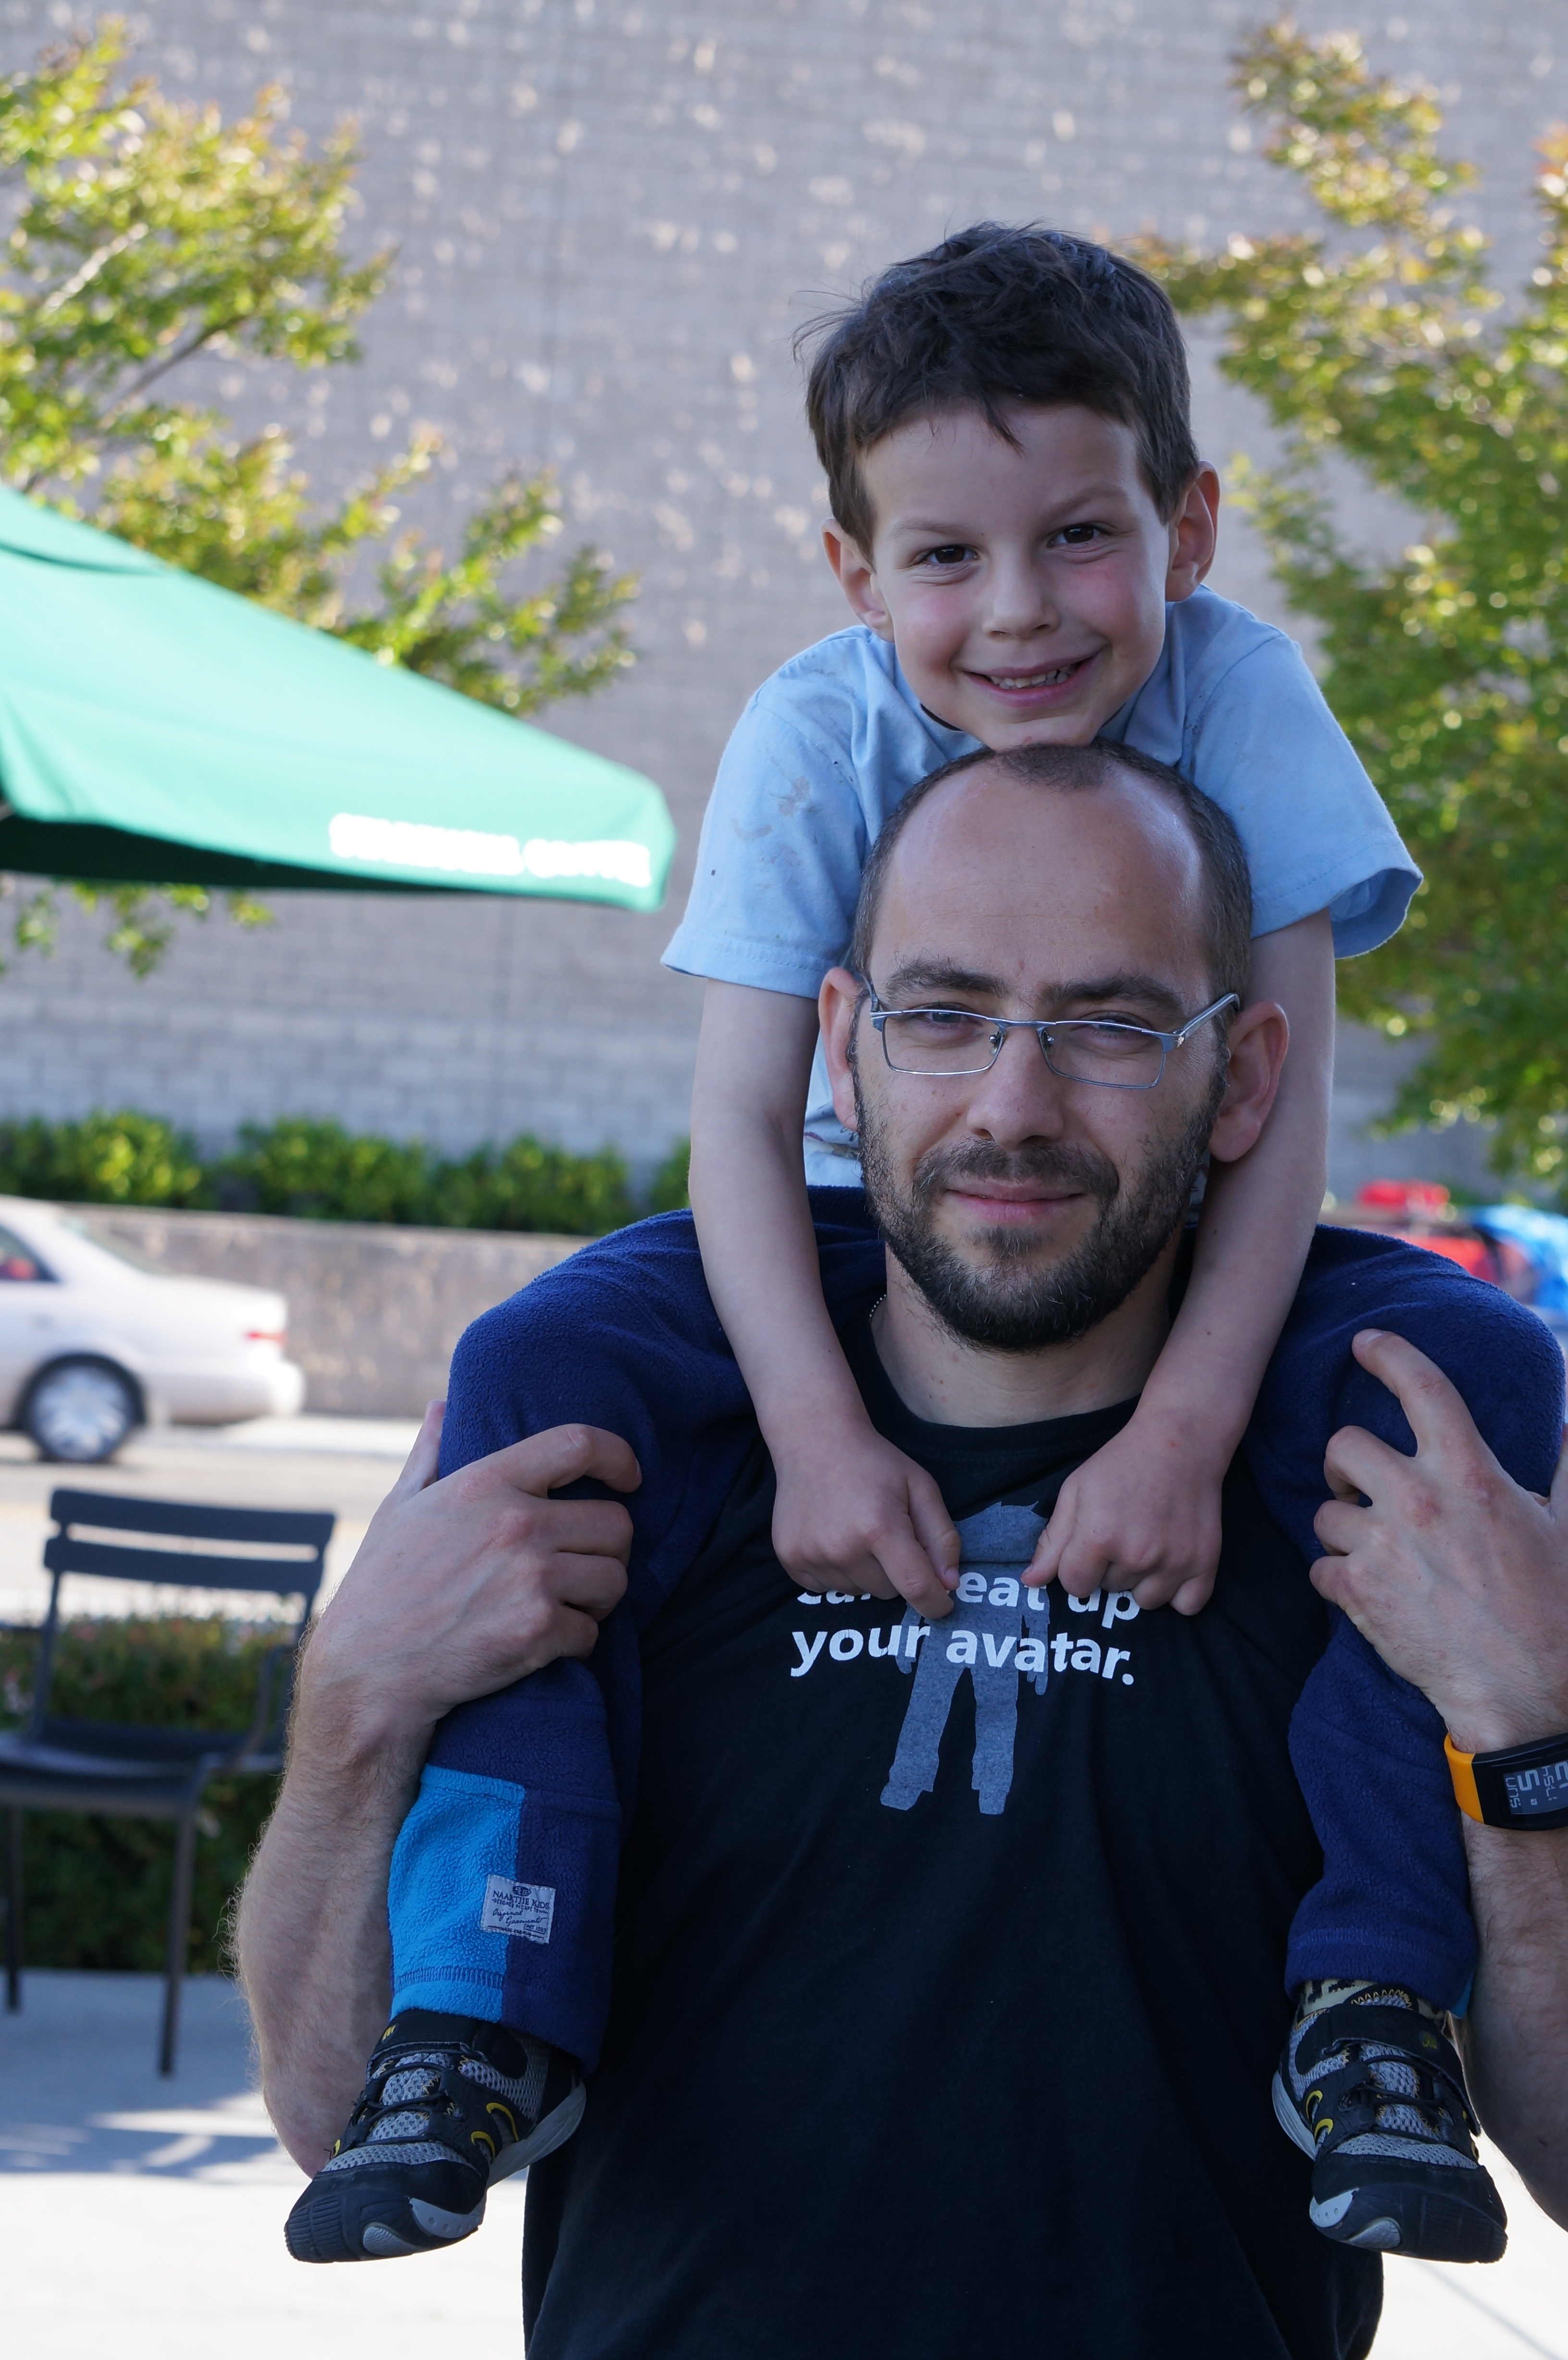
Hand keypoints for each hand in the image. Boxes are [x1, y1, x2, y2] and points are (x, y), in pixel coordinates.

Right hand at [300, 1401, 641, 1756]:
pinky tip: (546, 1642)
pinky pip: (592, 1632)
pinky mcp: (537, 1632)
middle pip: (617, 1523)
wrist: (367, 1671)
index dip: (619, 1456)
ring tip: (568, 1604)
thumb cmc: (381, 1586)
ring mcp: (531, 1578)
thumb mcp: (399, 1508)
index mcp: (485, 1482)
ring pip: (615, 1579)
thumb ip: (429, 1454)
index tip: (629, 1476)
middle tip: (583, 1566)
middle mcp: (516, 1523)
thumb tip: (442, 1407)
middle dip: (608, 1548)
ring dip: (599, 1597)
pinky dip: (577, 1642)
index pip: (579, 1444)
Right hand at [770, 1416, 959, 1618]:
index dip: (935, 1604)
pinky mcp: (790, 1559)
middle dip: (896, 1572)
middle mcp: (842, 1547)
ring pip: (858, 1592)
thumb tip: (950, 1585)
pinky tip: (833, 1537)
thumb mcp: (921, 1487)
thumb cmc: (874, 1463)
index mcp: (880, 1527)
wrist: (815, 1440)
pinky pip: (826, 1588)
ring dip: (865, 1572)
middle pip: (887, 1591)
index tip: (943, 1605)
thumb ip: (942, 1537)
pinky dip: (837, 1571)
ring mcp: (811, 1554)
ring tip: (856, 1532)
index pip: (915, 1587)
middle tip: (886, 1534)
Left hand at [1028, 1408, 1224, 1614]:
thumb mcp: (1076, 1491)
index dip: (1076, 1567)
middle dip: (1109, 1568)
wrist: (1180, 1442)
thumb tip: (1030, 1582)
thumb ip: (1053, 1540)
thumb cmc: (1121, 1464)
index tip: (1088, 1546)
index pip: (1075, 1585)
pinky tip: (1171, 1565)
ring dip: (1142, 1581)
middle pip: (1109, 1590)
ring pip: (1145, 1601)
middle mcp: (1137, 1555)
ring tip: (1148, 1544)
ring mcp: (1174, 1562)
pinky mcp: (1205, 1564)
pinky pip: (1186, 1607)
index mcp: (1099, 1537)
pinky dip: (1178, 1593)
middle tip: (1124, 1531)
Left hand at [1311, 1329, 1567, 1753]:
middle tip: (1360, 1484)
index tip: (1366, 1343)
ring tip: (1373, 1547)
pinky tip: (1365, 1590)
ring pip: (1325, 1511)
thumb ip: (1565, 1470)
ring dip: (1341, 1526)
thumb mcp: (1567, 1527)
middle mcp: (1420, 1499)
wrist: (1527, 1693)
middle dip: (1346, 1462)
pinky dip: (1335, 1576)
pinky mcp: (1357, 1593)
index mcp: (1473, 1474)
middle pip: (1344, 1444)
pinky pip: (1318, 1566)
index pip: (1422, 1387)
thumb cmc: (1553, 1609)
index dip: (1389, 1354)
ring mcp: (1384, 1546)